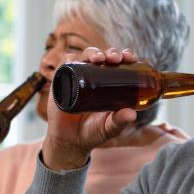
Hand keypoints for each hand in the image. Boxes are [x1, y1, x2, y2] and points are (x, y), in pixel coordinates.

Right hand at [42, 47, 139, 170]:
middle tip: (116, 58)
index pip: (120, 64)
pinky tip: (77, 60)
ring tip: (100, 58)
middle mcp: (94, 77)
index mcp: (110, 84)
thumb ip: (119, 121)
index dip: (125, 56)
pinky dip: (70, 59)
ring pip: (85, 56)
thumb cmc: (93, 133)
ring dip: (93, 52)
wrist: (70, 141)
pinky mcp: (61, 81)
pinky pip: (64, 64)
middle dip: (111, 52)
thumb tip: (132, 114)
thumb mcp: (109, 128)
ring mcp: (78, 77)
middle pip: (104, 57)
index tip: (131, 58)